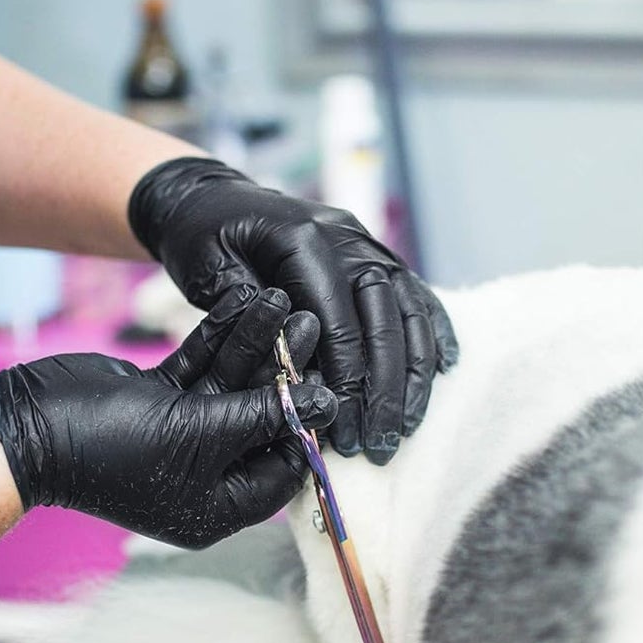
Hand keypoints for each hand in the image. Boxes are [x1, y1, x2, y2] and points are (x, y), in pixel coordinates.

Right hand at [0, 287, 334, 548]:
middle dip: (283, 371)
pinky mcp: (159, 399)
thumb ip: (263, 415)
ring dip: (254, 345)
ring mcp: (179, 434)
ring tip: (282, 301)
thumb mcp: (199, 434)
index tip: (331, 381)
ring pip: (231, 385)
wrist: (27, 427)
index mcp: (217, 506)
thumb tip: (322, 404)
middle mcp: (203, 474)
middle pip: (259, 418)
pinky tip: (244, 302)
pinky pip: (200, 367)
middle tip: (310, 325)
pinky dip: (218, 338)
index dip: (307, 426)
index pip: (284, 467)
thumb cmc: (110, 448)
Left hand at [128, 157, 457, 464]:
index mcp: (302, 238)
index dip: (347, 378)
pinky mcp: (373, 252)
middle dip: (386, 387)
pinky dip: (431, 330)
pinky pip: (414, 292)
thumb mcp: (206, 272)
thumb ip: (248, 316)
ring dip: (413, 371)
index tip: (345, 430)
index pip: (338, 318)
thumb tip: (287, 367)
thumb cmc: (199, 238)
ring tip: (404, 426)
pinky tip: (442, 368)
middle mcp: (345, 236)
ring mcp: (365, 242)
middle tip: (379, 444)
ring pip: (408, 308)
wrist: (208, 197)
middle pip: (383, 317)